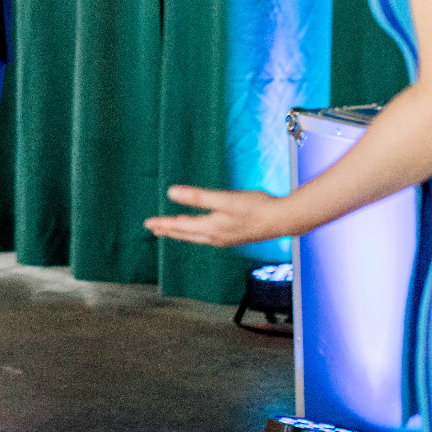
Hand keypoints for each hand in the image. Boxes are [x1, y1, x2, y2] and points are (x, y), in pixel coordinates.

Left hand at [145, 185, 290, 246]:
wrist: (282, 220)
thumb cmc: (255, 207)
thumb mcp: (224, 199)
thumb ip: (197, 196)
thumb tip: (171, 192)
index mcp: (211, 228)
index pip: (180, 227)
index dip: (163, 224)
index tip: (148, 223)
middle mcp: (215, 237)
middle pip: (186, 234)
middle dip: (169, 231)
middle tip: (154, 228)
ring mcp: (225, 238)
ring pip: (196, 237)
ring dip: (182, 233)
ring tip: (171, 230)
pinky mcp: (234, 236)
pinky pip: (207, 237)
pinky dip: (196, 233)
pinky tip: (200, 230)